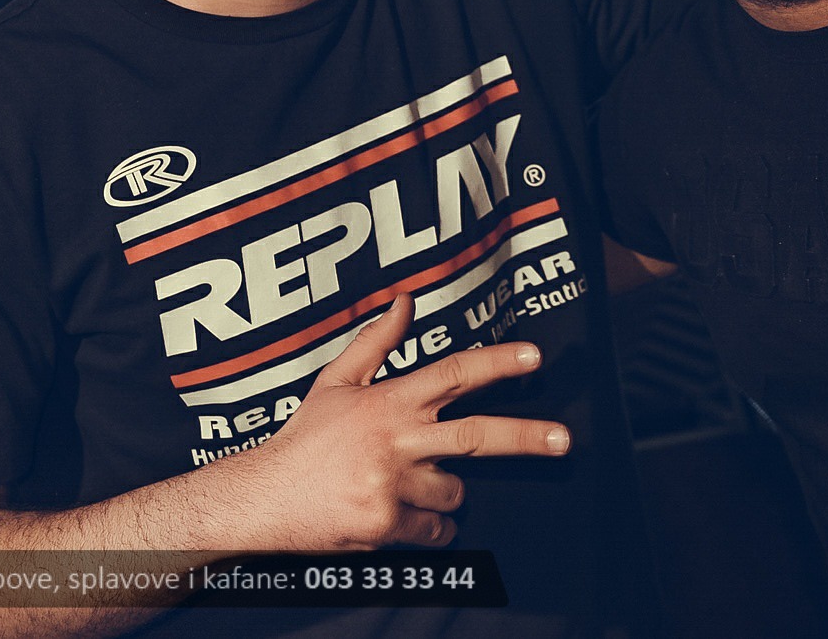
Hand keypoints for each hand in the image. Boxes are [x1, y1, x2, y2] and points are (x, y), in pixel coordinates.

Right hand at [224, 294, 568, 553]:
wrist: (263, 500)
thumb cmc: (303, 440)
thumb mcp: (334, 381)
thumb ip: (375, 341)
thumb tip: (405, 300)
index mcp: (389, 402)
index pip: (453, 373)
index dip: (497, 364)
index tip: (533, 358)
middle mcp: (398, 442)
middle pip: (478, 436)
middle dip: (526, 437)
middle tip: (564, 440)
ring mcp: (395, 486)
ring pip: (456, 490)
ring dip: (445, 490)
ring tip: (407, 483)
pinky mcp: (389, 525)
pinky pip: (436, 527)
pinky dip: (428, 524)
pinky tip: (399, 512)